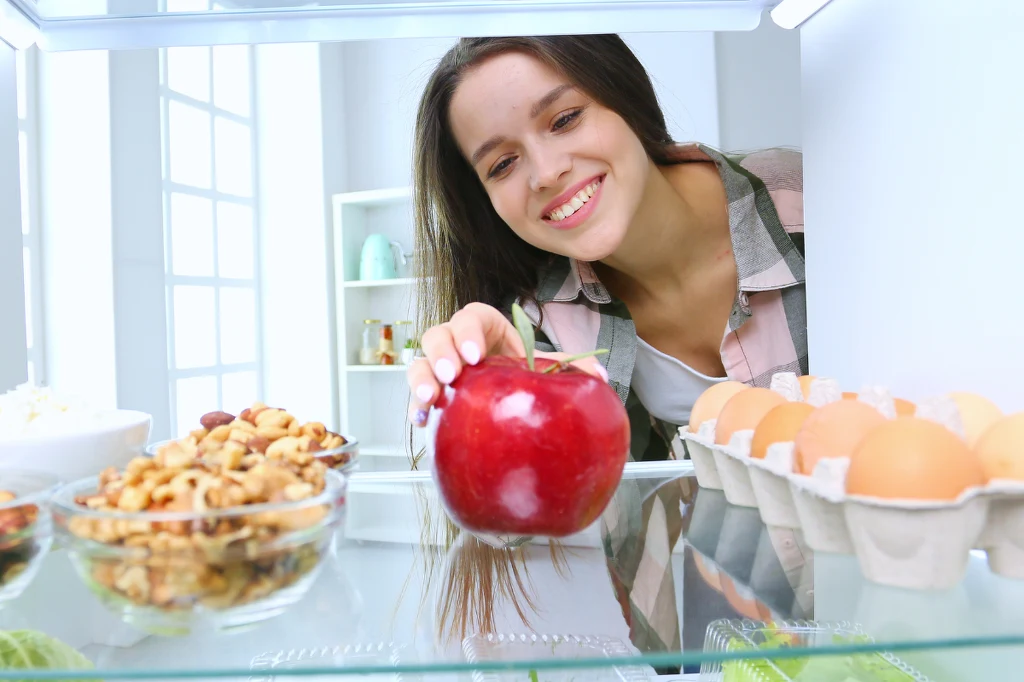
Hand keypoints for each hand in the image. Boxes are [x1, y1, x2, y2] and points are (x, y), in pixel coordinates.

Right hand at [407, 302, 608, 425]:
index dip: (469, 331)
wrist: (510, 392)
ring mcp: (441, 366)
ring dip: (422, 378)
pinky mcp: (435, 392)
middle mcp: (457, 342)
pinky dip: (416, 406)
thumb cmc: (523, 370)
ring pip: (419, 362)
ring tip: (431, 398)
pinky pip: (417, 395)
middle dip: (442, 353)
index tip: (477, 354)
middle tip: (454, 375)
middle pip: (438, 334)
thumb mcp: (546, 364)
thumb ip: (572, 366)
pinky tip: (422, 419)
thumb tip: (600, 377)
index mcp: (487, 326)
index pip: (472, 316)